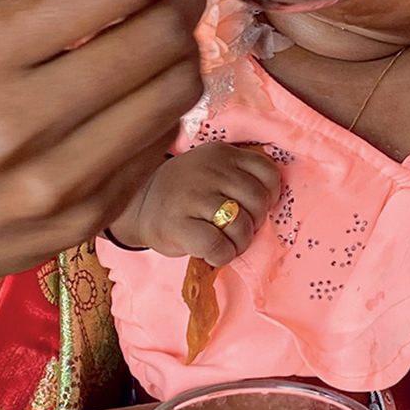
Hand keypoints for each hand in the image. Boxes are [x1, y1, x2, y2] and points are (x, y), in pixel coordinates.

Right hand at [111, 142, 281, 263]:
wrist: (139, 205)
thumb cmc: (186, 193)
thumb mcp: (213, 170)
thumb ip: (240, 177)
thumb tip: (270, 207)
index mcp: (221, 154)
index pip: (268, 172)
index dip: (269, 196)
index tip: (253, 208)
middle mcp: (208, 170)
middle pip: (257, 201)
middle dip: (255, 223)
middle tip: (238, 230)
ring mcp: (192, 196)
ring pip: (240, 225)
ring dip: (240, 243)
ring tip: (227, 243)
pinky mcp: (178, 225)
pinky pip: (218, 246)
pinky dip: (223, 255)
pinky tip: (214, 253)